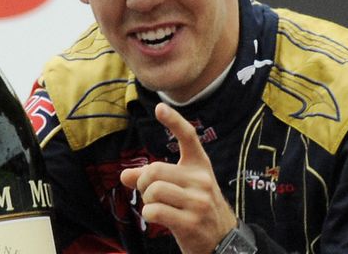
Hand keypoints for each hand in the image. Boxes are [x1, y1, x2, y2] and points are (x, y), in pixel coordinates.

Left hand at [120, 103, 236, 253]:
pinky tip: (158, 219)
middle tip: (150, 194)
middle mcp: (201, 180)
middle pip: (154, 170)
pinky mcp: (190, 222)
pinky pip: (154, 211)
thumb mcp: (181, 188)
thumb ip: (154, 179)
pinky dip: (148, 215)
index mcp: (200, 166)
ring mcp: (198, 201)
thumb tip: (124, 175)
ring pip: (152, 190)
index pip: (189, 138)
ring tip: (157, 207)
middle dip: (143, 183)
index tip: (160, 108)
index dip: (174, 121)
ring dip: (146, 201)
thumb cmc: (197, 209)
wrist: (223, 241)